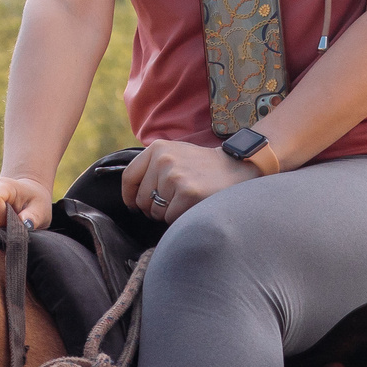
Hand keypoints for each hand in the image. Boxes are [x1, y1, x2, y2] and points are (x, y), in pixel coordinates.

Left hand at [121, 139, 258, 222]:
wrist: (236, 168)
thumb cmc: (202, 166)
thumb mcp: (174, 154)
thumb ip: (151, 166)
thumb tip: (130, 194)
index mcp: (157, 149)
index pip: (129, 177)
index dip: (129, 196)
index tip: (134, 205)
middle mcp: (163, 160)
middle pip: (141, 199)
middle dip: (153, 208)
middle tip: (172, 203)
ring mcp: (175, 176)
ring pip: (155, 211)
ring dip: (167, 213)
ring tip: (185, 201)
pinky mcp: (187, 193)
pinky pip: (170, 217)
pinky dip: (179, 218)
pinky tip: (192, 206)